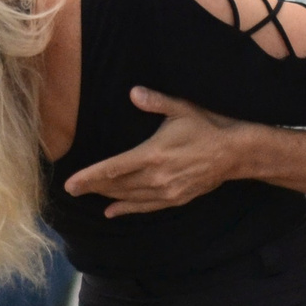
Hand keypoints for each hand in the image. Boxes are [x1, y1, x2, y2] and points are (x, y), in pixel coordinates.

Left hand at [61, 88, 244, 215]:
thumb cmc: (206, 127)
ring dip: (108, 196)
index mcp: (153, 154)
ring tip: (89, 195)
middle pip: (117, 186)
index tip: (70, 184)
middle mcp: (157, 176)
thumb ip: (156, 102)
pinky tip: (112, 212)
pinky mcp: (176, 199)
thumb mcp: (181, 109)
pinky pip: (146, 207)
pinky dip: (127, 209)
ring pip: (129, 197)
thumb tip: (134, 93)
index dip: (90, 177)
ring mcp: (167, 191)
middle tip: (72, 190)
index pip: (113, 169)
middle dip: (92, 188)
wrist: (234, 153)